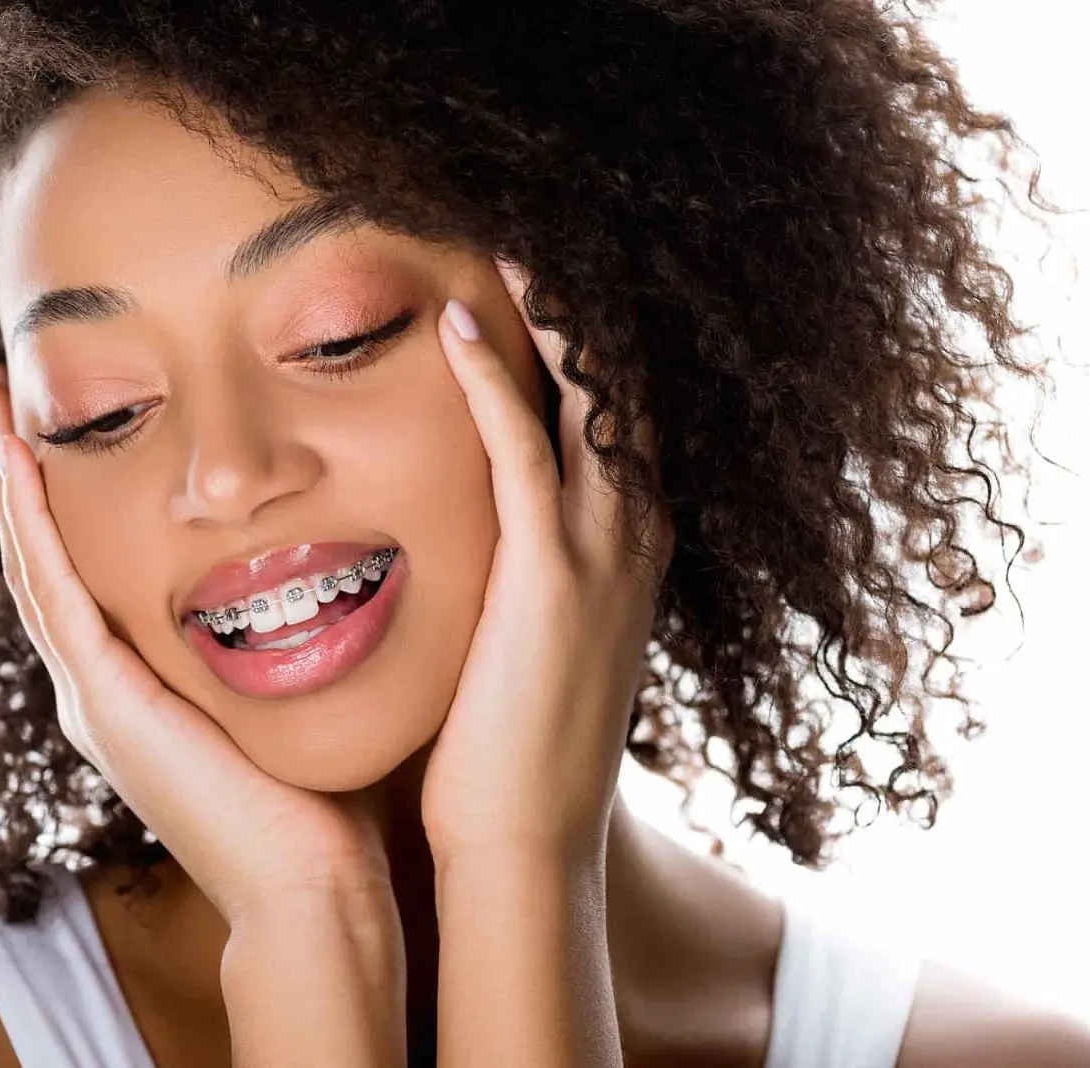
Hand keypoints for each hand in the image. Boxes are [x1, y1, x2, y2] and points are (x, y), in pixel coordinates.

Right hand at [0, 363, 397, 926]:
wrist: (310, 888)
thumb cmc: (318, 799)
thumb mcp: (287, 692)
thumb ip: (278, 636)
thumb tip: (318, 569)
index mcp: (136, 685)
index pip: (83, 569)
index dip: (63, 497)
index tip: (58, 421)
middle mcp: (98, 690)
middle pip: (41, 557)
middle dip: (20, 473)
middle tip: (0, 391)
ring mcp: (92, 700)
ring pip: (33, 565)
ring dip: (12, 482)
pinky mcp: (108, 705)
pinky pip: (59, 595)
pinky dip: (36, 526)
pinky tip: (25, 463)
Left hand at [419, 261, 672, 866]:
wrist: (525, 841)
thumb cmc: (515, 747)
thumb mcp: (538, 642)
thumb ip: (529, 576)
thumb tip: (492, 543)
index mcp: (628, 549)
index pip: (619, 416)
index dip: (590, 344)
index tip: (546, 280)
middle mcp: (633, 535)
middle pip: (622, 386)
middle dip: (586, 309)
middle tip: (536, 231)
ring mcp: (601, 551)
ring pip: (587, 397)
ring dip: (549, 315)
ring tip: (508, 239)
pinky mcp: (549, 573)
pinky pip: (522, 447)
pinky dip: (490, 378)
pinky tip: (456, 321)